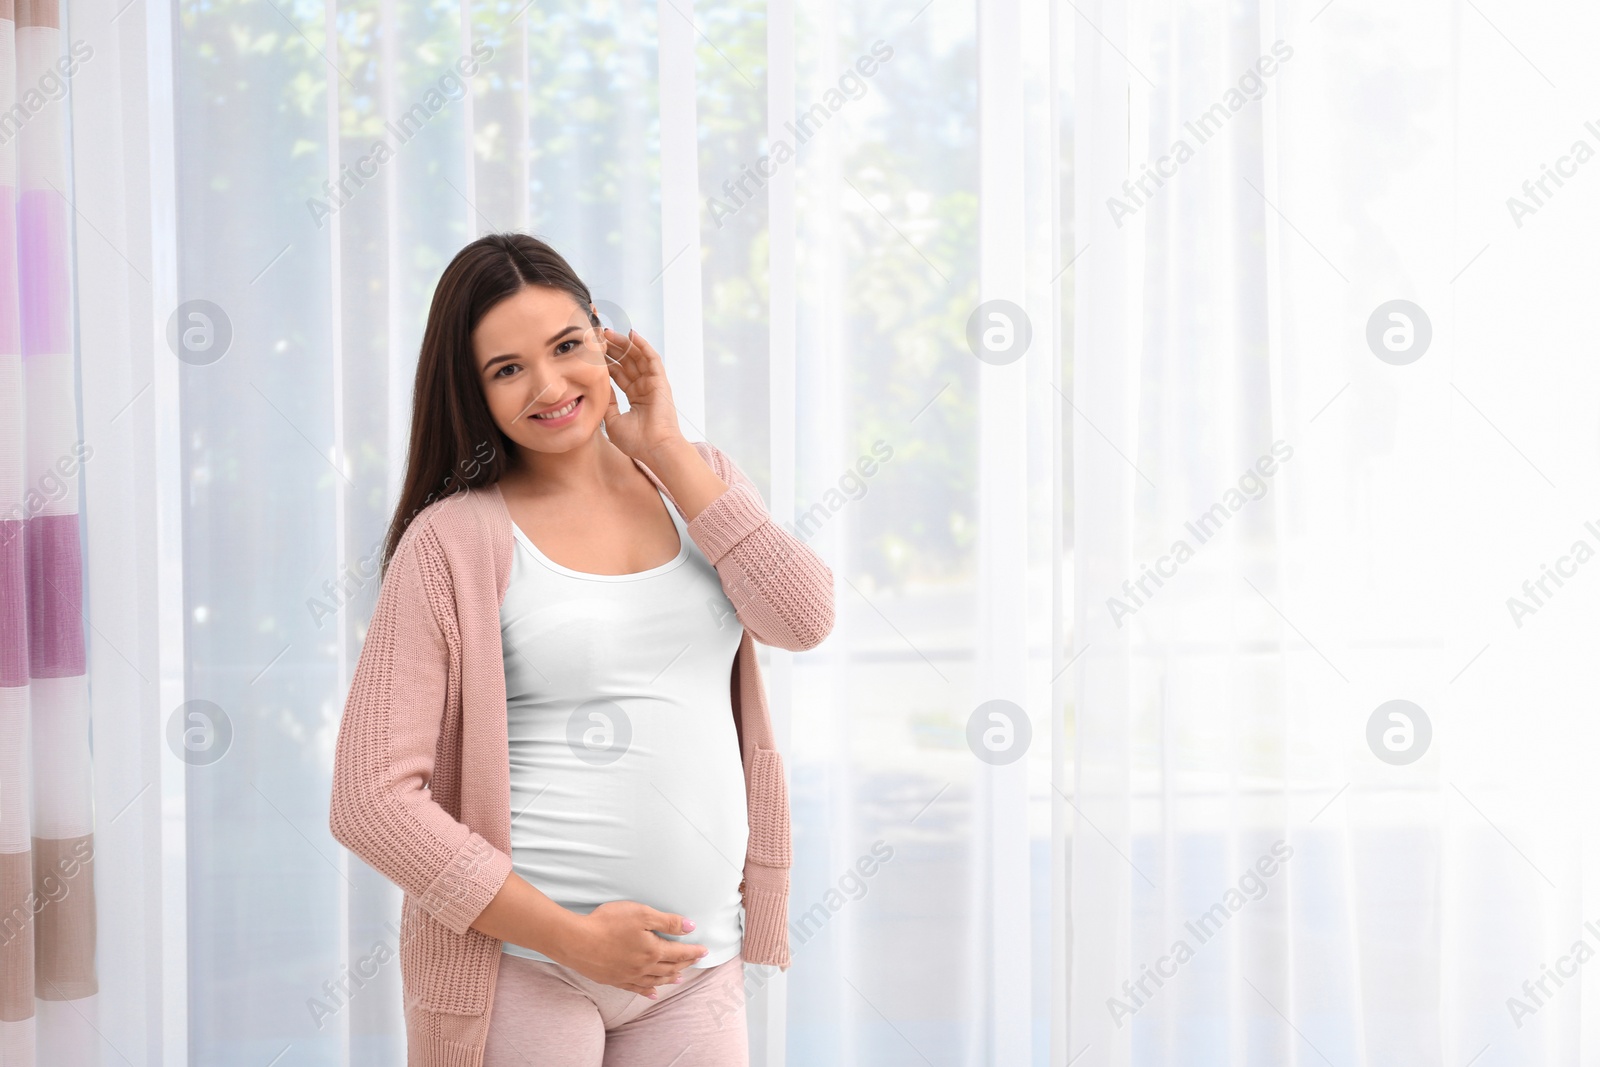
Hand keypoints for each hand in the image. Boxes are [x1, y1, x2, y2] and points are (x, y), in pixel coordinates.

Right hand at [550, 900, 709, 997]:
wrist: (577, 941)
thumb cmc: (608, 923)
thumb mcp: (642, 914)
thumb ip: (668, 922)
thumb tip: (691, 927)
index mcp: (653, 950)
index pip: (680, 952)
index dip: (693, 951)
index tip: (705, 951)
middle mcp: (644, 967)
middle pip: (670, 967)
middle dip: (685, 964)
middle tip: (695, 962)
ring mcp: (629, 976)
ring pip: (655, 979)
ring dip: (670, 978)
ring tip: (680, 979)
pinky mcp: (614, 980)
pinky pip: (636, 988)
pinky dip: (647, 990)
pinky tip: (652, 992)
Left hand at [600, 327, 687, 462]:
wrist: (655, 448)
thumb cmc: (636, 441)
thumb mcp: (612, 420)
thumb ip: (607, 402)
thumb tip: (599, 386)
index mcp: (635, 397)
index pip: (618, 374)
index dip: (606, 361)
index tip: (591, 352)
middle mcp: (644, 388)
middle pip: (626, 362)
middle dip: (612, 348)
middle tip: (597, 336)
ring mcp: (653, 383)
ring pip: (637, 357)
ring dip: (624, 343)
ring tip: (608, 332)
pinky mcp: (660, 381)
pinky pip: (651, 358)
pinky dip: (643, 345)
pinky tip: (631, 334)